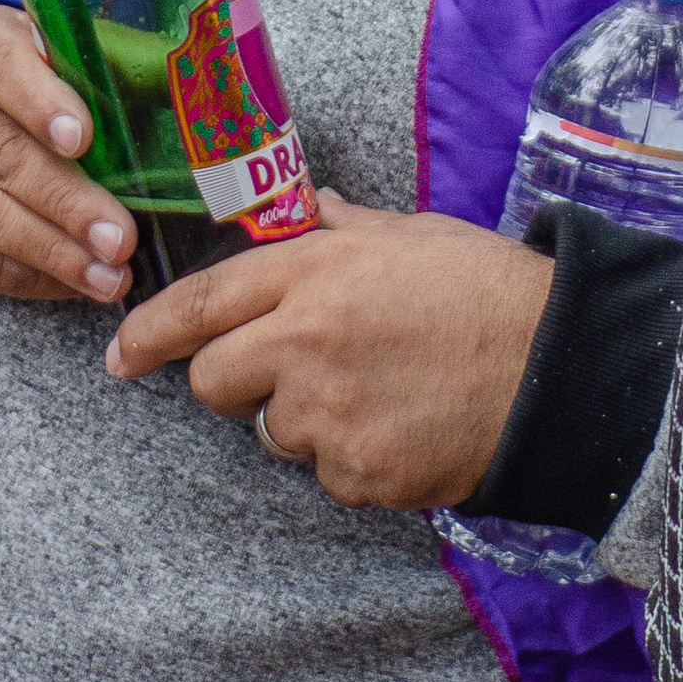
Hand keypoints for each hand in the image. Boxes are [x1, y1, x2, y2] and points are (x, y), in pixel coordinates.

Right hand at [0, 5, 138, 304]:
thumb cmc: (6, 74)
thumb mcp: (36, 43)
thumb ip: (88, 62)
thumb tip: (176, 86)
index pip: (2, 68)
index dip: (42, 104)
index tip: (84, 139)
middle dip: (65, 201)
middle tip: (121, 237)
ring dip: (51, 252)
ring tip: (108, 276)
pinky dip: (23, 278)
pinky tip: (71, 284)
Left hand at [104, 191, 553, 509]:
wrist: (560, 370)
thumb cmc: (488, 292)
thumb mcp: (412, 235)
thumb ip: (342, 230)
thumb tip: (306, 209)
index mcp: (314, 271)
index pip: (200, 303)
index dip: (149, 331)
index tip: (121, 352)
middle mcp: (306, 339)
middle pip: (213, 380)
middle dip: (236, 382)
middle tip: (291, 373)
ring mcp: (328, 411)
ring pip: (273, 431)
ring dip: (306, 421)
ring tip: (380, 392)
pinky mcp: (357, 472)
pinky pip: (327, 472)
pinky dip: (355, 458)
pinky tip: (405, 426)